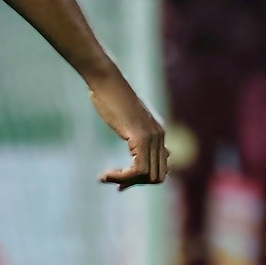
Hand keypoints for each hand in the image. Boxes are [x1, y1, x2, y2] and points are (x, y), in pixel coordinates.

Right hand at [88, 69, 167, 188]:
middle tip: (115, 184)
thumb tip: (148, 150)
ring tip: (105, 178)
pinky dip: (121, 177)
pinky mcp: (141, 137)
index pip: (160, 169)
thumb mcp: (127, 119)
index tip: (121, 184)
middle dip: (135, 183)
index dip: (141, 181)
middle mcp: (160, 136)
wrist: (106, 80)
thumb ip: (138, 134)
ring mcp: (152, 137)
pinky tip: (106, 174)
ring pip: (148, 175)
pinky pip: (138, 169)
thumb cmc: (110, 97)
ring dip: (125, 181)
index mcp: (158, 133)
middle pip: (157, 176)